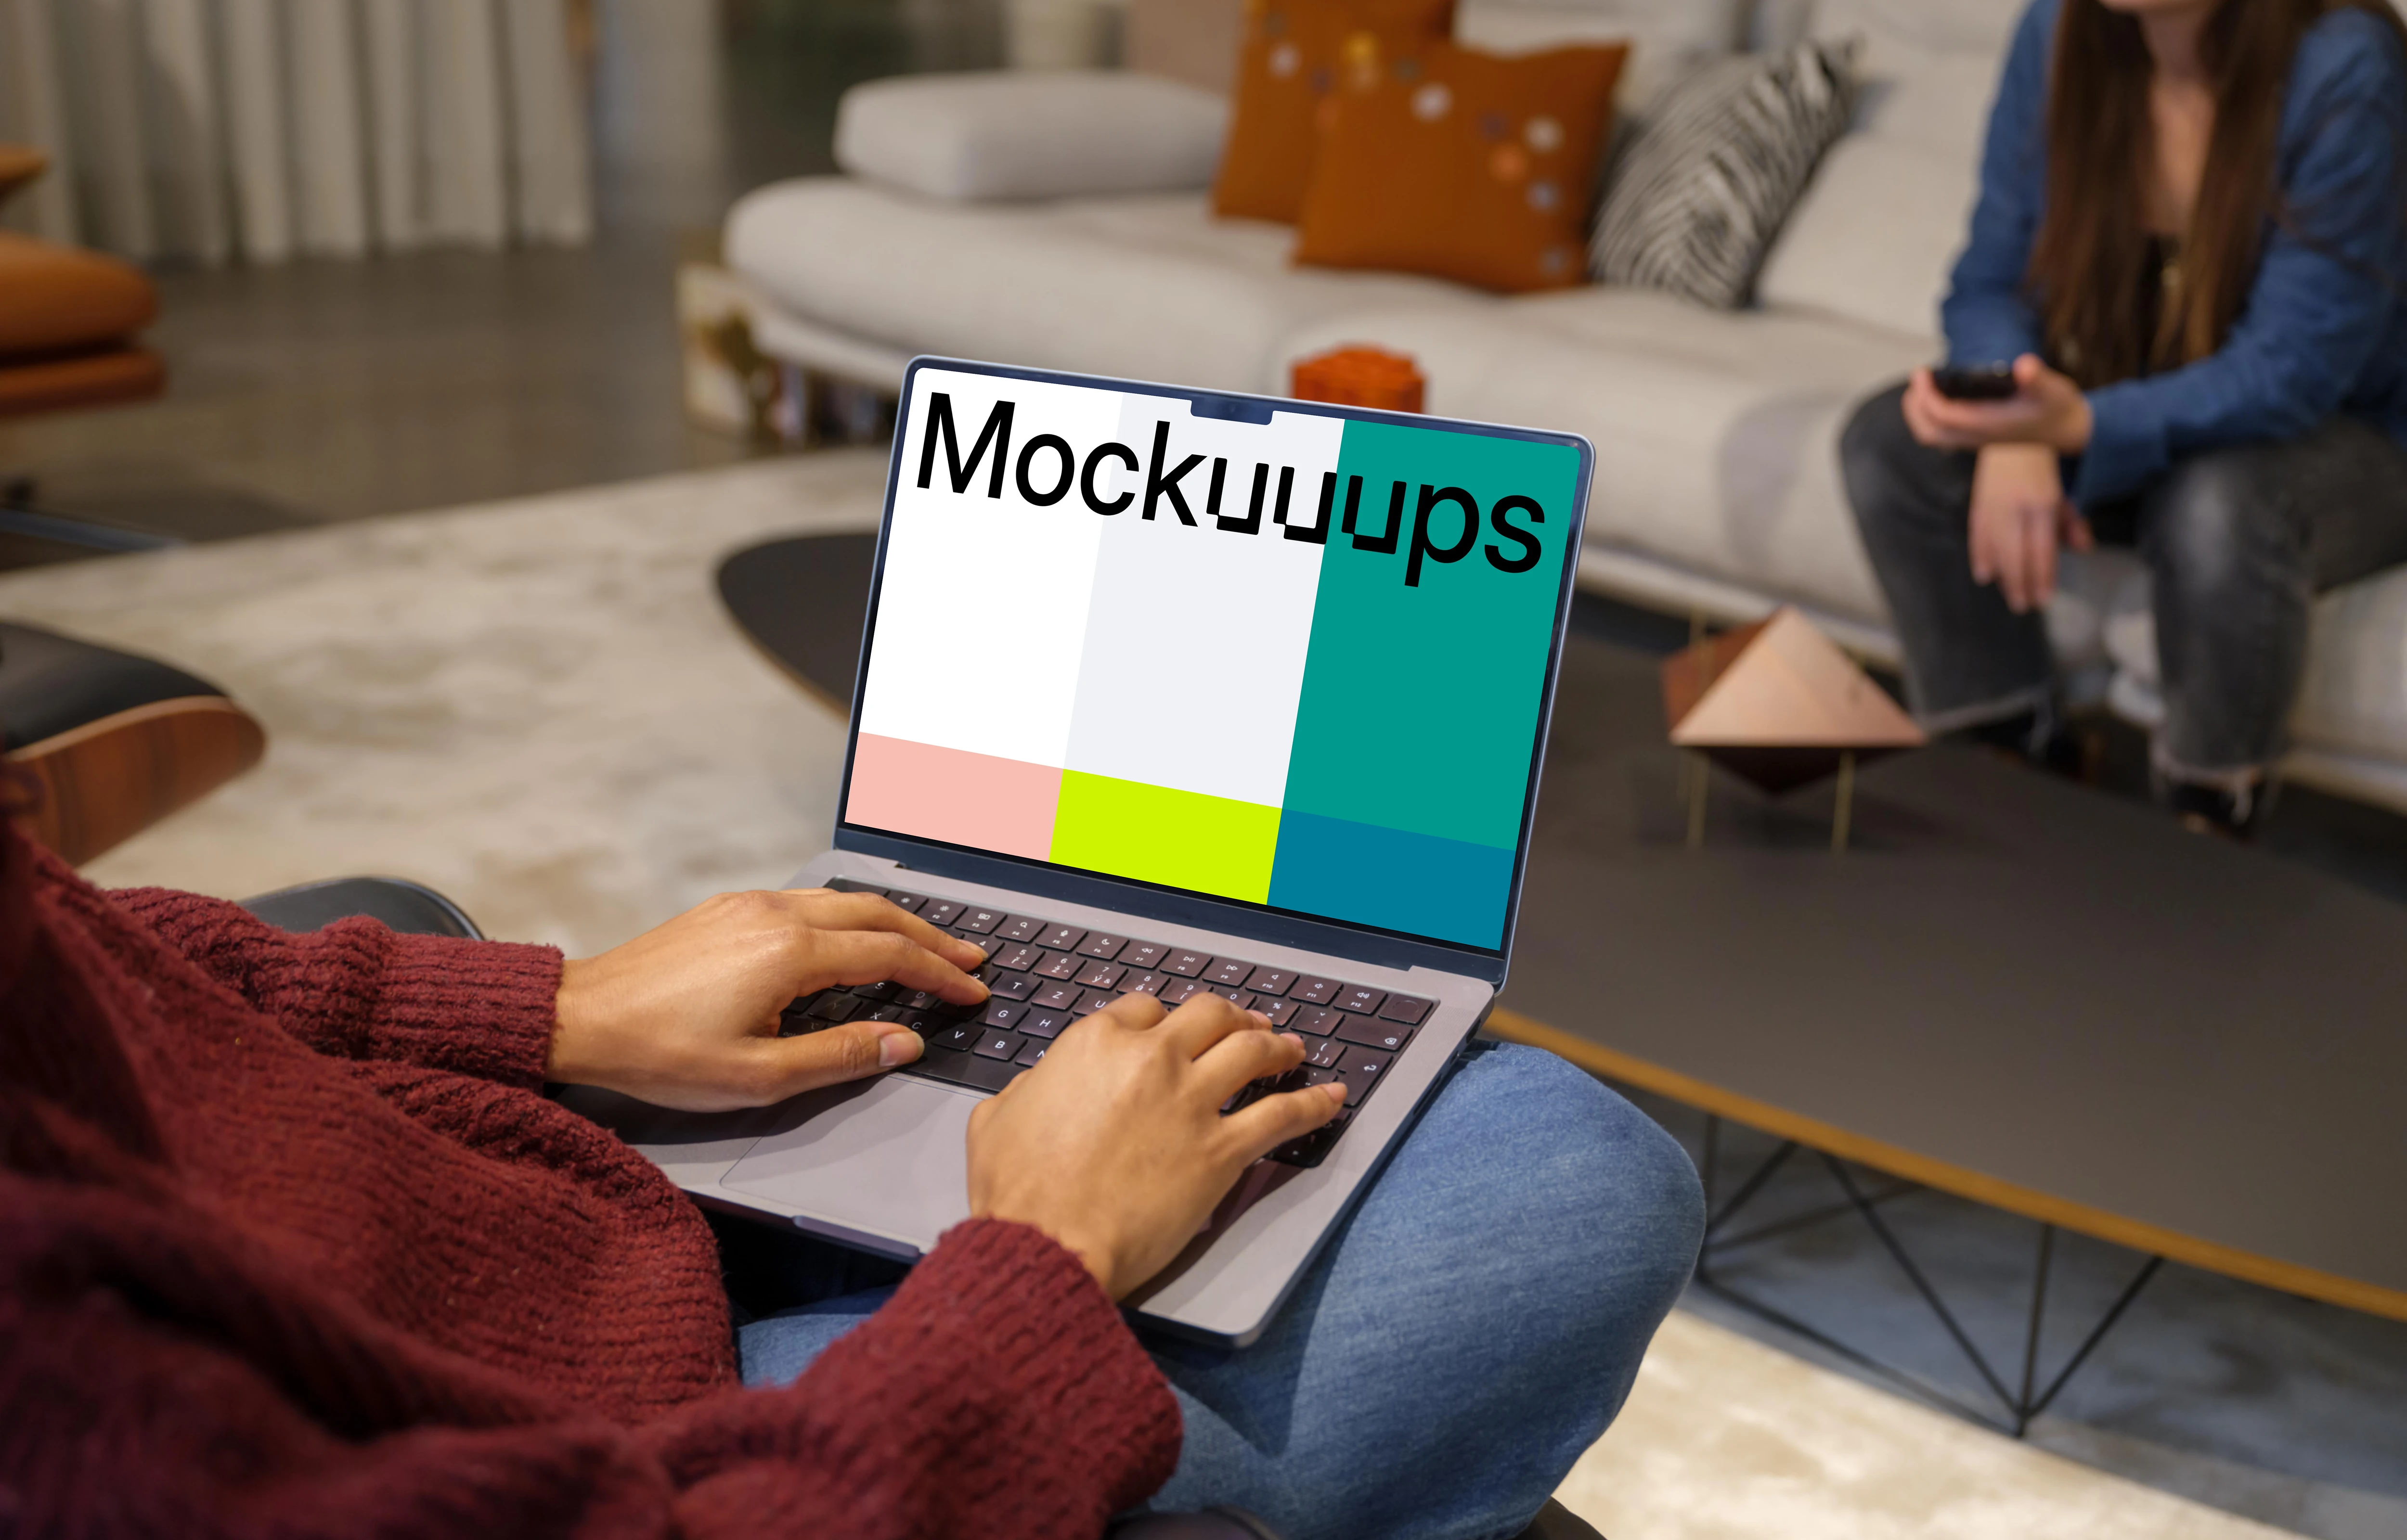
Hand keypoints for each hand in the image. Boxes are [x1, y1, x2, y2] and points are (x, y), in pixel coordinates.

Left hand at [548, 889, 989, 1111]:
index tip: (972, 989)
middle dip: (931, 936)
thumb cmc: (660, 1053)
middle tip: (970, 957)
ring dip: (892, 922)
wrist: (580, 1018)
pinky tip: (855, 938)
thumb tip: (905, 1043)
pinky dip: (850, 917)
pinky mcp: (726, 909)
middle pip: (877, 914)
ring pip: (843, 901)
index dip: (940, 974)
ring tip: (925, 945)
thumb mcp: (759, 1076)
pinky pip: (808, 902)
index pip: (891, 955)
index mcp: (791, 953)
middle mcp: (775, 914)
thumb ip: (842, 1055)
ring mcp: (749, 905)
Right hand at [966, 991, 1347, 1298]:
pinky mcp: (1221, 1150)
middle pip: (1208, 1015)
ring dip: (1278, 1046)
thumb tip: (1039, 1087)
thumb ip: (1028, 1089)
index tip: (1172, 1032)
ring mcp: (1191, 1101)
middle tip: (1247, 1025)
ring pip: (1252, 1051)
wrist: (1048, 1241)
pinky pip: (1282, 1115)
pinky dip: (1313, 1104)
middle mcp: (1150, 1059)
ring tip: (1292, 1050)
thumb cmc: (1017, 1190)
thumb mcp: (997, 1118)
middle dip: (1231, 1016)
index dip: (1163, 1020)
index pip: (1144, 1011)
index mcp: (1094, 1043)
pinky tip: (1332, 1098)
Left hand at [1904, 353, 2093, 453]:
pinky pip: (1941, 434)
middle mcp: (1977, 436)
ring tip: (1919, 386)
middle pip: (1929, 432)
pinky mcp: (1976, 436)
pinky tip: (1936, 396)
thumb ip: (2038, 378)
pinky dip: (1930, 417)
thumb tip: (2024, 366)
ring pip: (1933, 436)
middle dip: (1916, 406)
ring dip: (1919, 413)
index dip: (1927, 395)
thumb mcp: (2053, 388)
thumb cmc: (2057, 406)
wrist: (2066, 429)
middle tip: (1917, 377)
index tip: (1922, 371)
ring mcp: (1974, 439)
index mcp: (1988, 425)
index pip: (1944, 416)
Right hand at [1970, 443, 2090, 612]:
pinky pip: (1978, 536)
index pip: (2041, 550)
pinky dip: (1980, 556)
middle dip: (2020, 583)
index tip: (2044, 599)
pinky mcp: (1978, 505)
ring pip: (1997, 549)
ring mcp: (1994, 507)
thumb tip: (2084, 549)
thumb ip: (2073, 522)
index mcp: (2042, 505)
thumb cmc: (2042, 470)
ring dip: (2002, 576)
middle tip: (2023, 606)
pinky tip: (1984, 575)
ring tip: (2009, 595)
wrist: (2011, 439)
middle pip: (2017, 555)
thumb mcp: (2064, 493)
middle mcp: (2016, 509)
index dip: (2042, 577)